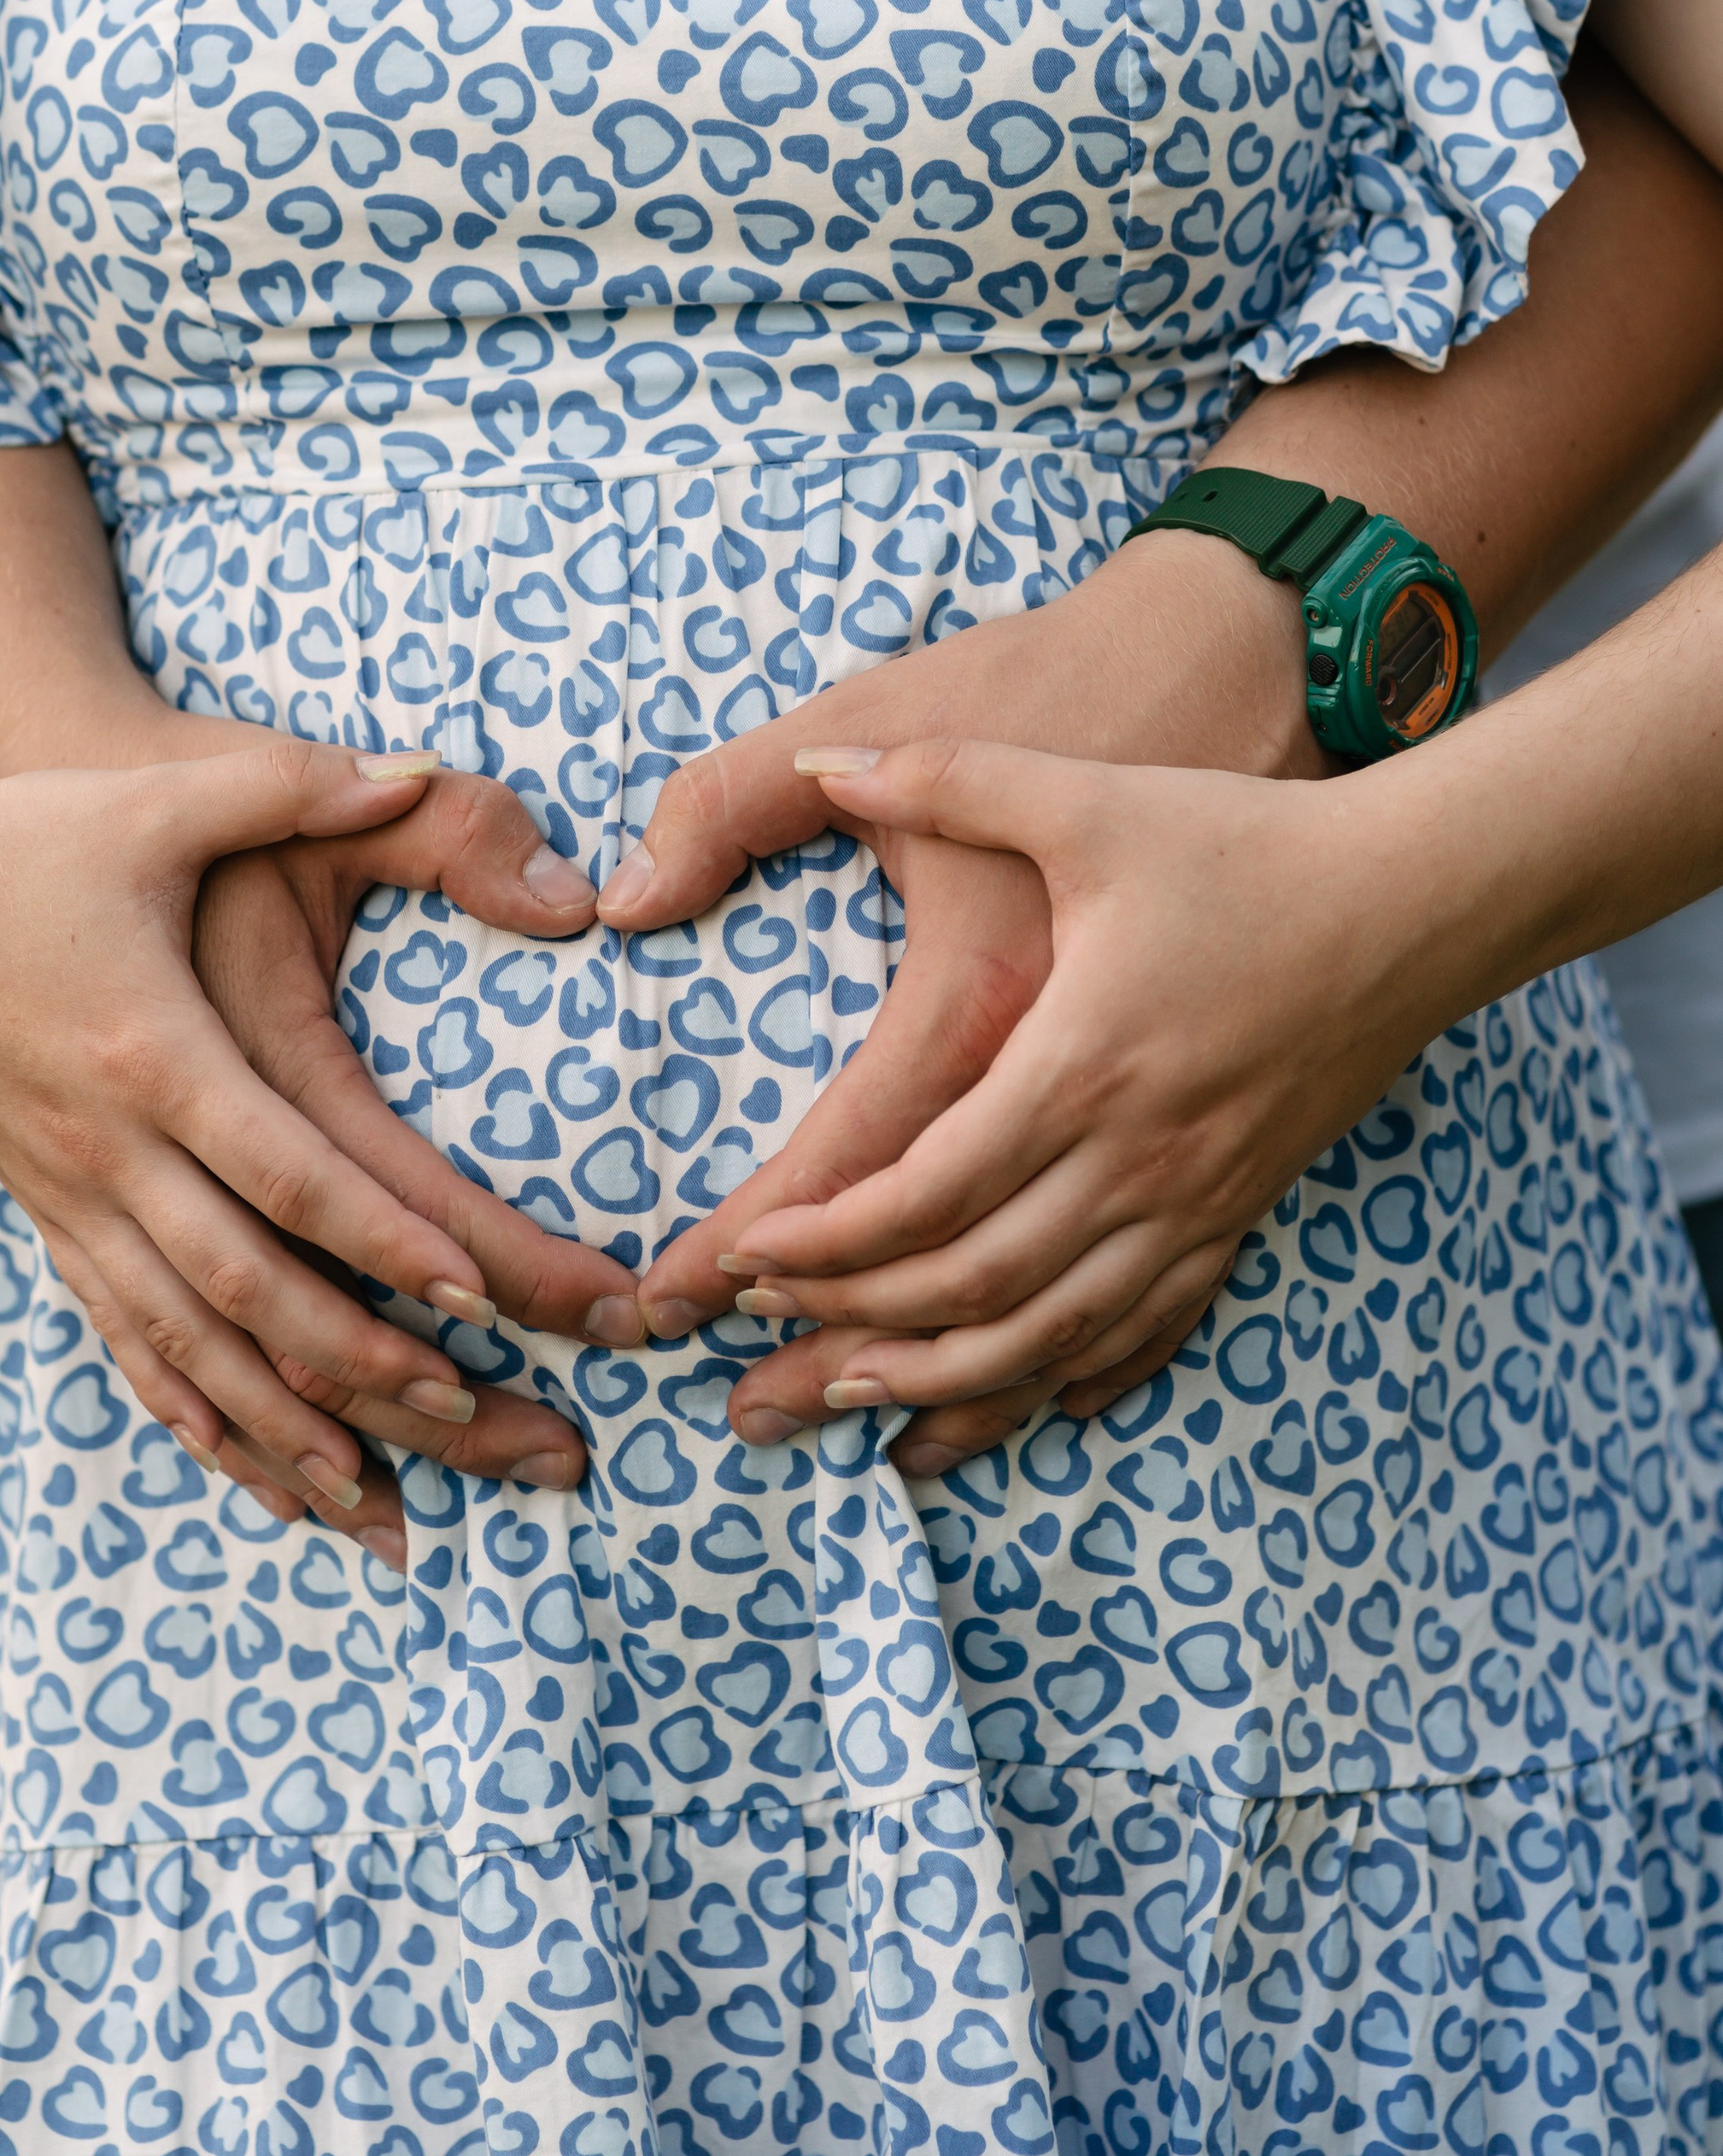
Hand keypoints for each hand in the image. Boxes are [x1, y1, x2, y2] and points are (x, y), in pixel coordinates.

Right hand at [0, 742, 615, 1568]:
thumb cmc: (24, 840)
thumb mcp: (161, 797)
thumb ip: (297, 781)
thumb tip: (420, 769)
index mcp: (152, 1048)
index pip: (282, 1167)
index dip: (377, 1235)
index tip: (474, 1293)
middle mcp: (109, 1146)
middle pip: (247, 1288)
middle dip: (366, 1365)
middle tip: (482, 1418)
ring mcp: (70, 1196)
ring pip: (188, 1345)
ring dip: (290, 1430)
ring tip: (394, 1507)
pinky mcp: (47, 1217)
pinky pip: (128, 1342)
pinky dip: (202, 1422)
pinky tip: (272, 1483)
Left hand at [708, 737, 1446, 1418]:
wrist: (1413, 897)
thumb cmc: (1245, 844)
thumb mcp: (1084, 797)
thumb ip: (943, 777)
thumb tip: (821, 755)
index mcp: (1075, 1064)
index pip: (922, 1195)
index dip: (825, 1243)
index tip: (741, 1258)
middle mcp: (1133, 1158)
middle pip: (970, 1287)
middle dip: (852, 1323)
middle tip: (761, 1335)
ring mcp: (1195, 1199)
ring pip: (1051, 1332)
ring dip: (943, 1377)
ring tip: (853, 1396)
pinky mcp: (1241, 1209)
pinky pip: (1151, 1326)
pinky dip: (1074, 1374)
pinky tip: (1025, 1399)